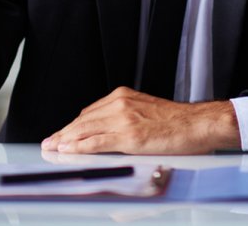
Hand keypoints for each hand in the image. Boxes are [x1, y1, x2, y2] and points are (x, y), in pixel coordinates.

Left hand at [41, 87, 239, 154]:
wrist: (198, 124)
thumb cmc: (178, 122)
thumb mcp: (145, 111)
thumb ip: (125, 116)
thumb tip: (107, 130)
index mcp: (123, 96)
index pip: (89, 112)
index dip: (72, 125)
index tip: (61, 133)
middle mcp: (120, 104)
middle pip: (83, 120)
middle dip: (64, 133)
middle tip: (49, 142)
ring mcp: (124, 119)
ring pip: (85, 130)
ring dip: (66, 141)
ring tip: (53, 149)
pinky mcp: (129, 136)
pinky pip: (97, 142)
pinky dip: (79, 148)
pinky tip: (69, 152)